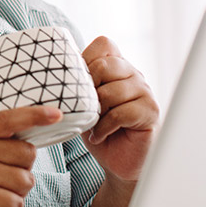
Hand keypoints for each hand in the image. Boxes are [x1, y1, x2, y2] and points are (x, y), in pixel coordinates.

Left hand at [81, 36, 158, 181]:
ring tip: (92, 125)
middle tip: (84, 109)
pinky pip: (121, 113)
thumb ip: (77, 84)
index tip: (78, 84)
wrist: (117, 162)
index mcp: (118, 66)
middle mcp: (134, 74)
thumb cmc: (98, 130)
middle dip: (88, 89)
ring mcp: (145, 91)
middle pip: (105, 65)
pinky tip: (99, 135)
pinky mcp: (151, 112)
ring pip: (112, 91)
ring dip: (96, 112)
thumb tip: (54, 72)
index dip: (86, 60)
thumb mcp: (82, 103)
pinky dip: (104, 127)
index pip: (103, 44)